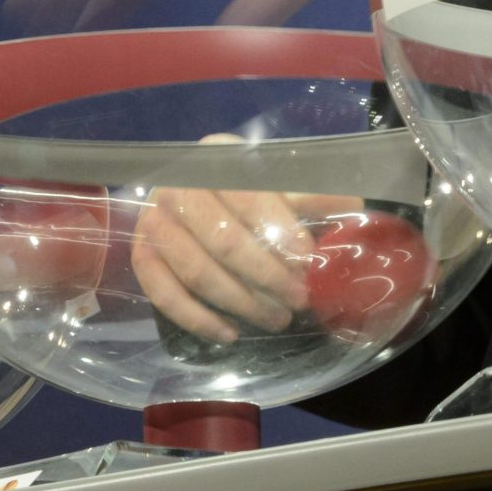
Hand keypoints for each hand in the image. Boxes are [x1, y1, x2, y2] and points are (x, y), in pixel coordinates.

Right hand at [130, 136, 360, 342]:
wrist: (202, 194)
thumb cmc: (254, 191)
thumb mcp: (287, 184)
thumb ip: (315, 196)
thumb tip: (350, 212)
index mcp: (216, 157)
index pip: (247, 196)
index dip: (278, 229)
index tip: (307, 259)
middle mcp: (177, 185)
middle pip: (222, 240)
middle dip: (266, 276)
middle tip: (299, 299)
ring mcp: (154, 220)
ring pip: (196, 271)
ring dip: (240, 302)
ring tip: (277, 319)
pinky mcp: (142, 253)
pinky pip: (162, 293)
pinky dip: (196, 318)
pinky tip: (229, 334)